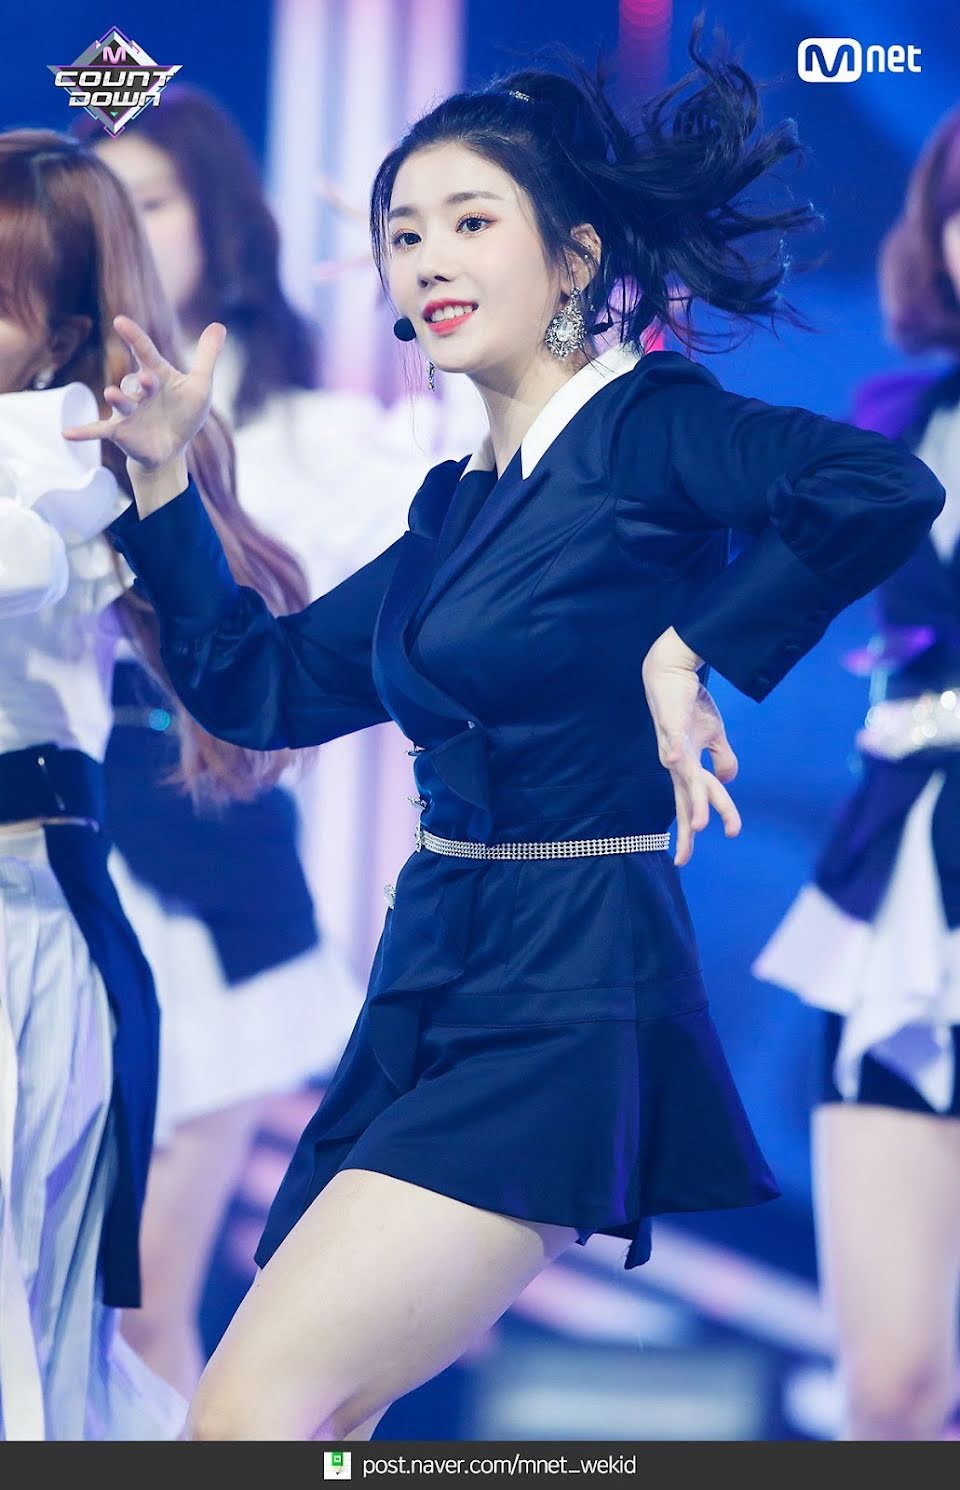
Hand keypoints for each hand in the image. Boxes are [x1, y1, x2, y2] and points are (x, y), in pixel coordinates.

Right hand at [62, 315, 225, 470]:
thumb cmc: (183, 413)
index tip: (120, 322)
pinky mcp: (120, 432)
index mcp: (156, 375)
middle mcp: (138, 391)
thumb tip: (219, 325)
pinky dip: (84, 432)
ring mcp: (127, 411)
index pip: (145, 352)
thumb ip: (206, 356)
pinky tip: (67, 434)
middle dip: (143, 382)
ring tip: (111, 395)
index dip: (134, 337)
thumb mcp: (199, 386)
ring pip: (121, 404)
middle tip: (149, 381)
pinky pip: (99, 430)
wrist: (171, 447)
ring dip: (119, 401)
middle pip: (137, 381)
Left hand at [641, 627, 741, 866]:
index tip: (704, 848)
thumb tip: (728, 782)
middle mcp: (677, 762)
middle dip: (688, 829)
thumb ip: (722, 759)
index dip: (701, 823)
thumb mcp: (714, 735)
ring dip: (694, 802)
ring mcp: (674, 745)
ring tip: (699, 826)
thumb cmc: (690, 703)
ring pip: (685, 779)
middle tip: (683, 860)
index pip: (696, 801)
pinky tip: (675, 761)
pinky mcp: (673, 724)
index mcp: (687, 767)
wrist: (673, 672)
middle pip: (687, 800)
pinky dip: (676, 750)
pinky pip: (674, 738)